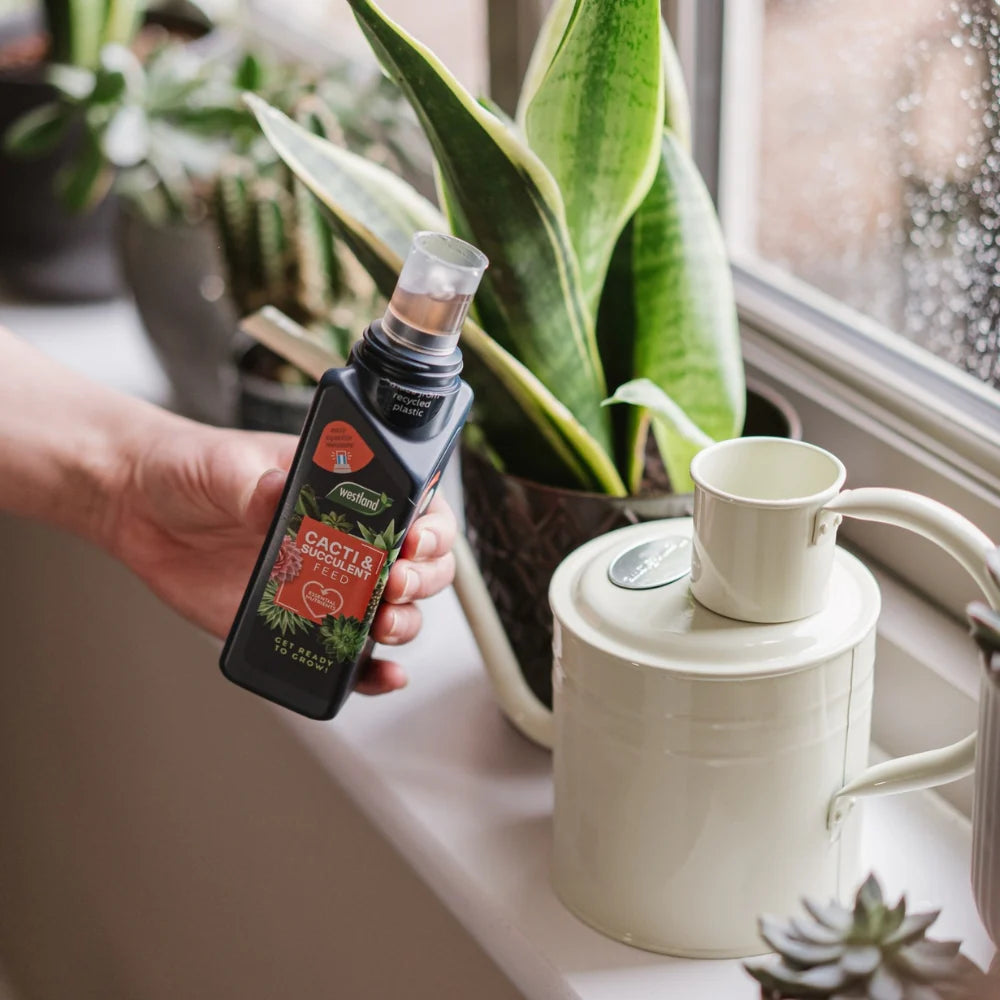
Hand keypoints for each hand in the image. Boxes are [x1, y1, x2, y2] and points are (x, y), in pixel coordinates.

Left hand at [109, 415, 456, 694]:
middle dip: (423, 578)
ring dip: (403, 623)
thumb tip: (276, 500)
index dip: (431, 525)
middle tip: (396, 583)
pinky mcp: (298, 623)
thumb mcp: (225, 466)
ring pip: (393, 611)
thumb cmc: (193, 469)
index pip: (415, 504)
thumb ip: (253, 485)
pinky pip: (347, 654)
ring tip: (382, 625)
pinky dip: (370, 671)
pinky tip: (382, 675)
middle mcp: (348, 538)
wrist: (140, 509)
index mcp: (345, 488)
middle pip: (419, 564)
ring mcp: (327, 583)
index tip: (414, 540)